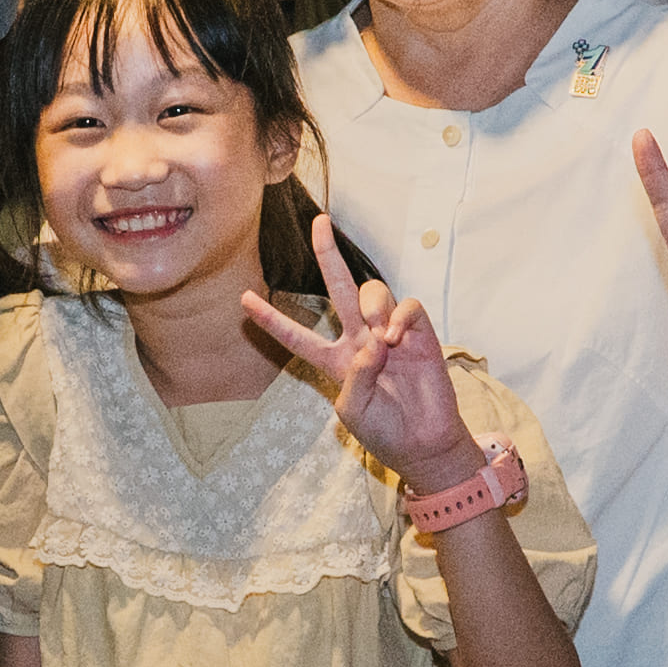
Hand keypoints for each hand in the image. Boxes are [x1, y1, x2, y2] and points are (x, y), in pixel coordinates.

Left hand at [236, 216, 485, 486]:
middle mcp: (359, 339)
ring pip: (373, 291)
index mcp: (334, 360)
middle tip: (319, 223)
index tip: (243, 299)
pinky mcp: (419, 333)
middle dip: (328, 254)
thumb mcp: (353, 410)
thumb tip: (372, 342)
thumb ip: (355, 375)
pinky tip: (397, 336)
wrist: (423, 443)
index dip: (271, 320)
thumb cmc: (384, 431)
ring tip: (380, 335)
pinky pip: (407, 305)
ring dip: (373, 305)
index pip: (296, 336)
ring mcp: (388, 332)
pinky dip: (401, 315)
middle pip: (339, 287)